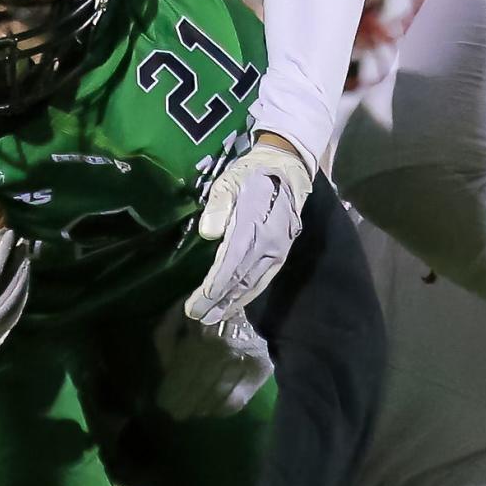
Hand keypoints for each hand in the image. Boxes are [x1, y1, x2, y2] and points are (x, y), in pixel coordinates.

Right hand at [0, 229, 28, 406]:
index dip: (0, 253)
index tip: (8, 234)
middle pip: (12, 290)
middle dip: (19, 265)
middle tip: (25, 244)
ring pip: (16, 306)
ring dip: (23, 283)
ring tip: (26, 264)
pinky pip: (13, 320)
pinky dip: (18, 302)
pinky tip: (18, 294)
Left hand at [186, 138, 311, 324]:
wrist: (288, 168)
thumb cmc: (251, 173)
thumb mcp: (230, 180)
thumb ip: (219, 205)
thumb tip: (209, 232)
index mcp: (254, 224)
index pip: (233, 261)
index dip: (216, 284)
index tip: (200, 299)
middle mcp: (269, 242)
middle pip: (241, 278)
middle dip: (219, 300)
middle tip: (198, 315)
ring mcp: (278, 250)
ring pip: (254, 283)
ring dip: (233, 302)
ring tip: (212, 317)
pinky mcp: (282, 253)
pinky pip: (263, 279)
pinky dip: (248, 294)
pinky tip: (234, 302)